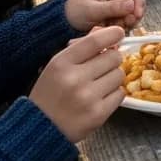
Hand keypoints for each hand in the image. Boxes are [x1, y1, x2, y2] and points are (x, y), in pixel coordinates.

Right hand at [29, 25, 126, 143]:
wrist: (40, 128)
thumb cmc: (50, 93)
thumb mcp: (57, 66)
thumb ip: (81, 48)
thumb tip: (107, 32)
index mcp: (62, 63)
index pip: (95, 40)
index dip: (112, 34)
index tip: (118, 33)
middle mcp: (75, 79)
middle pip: (113, 57)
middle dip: (111, 59)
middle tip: (102, 66)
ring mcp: (88, 97)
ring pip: (119, 75)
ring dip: (113, 77)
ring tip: (99, 84)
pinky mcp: (98, 114)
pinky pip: (120, 94)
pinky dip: (114, 94)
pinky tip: (100, 97)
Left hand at [65, 0, 144, 31]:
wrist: (66, 22)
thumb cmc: (75, 11)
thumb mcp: (92, 10)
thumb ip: (112, 7)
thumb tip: (132, 5)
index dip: (139, 0)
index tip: (137, 15)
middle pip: (138, 1)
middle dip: (134, 15)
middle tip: (125, 24)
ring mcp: (119, 4)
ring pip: (134, 13)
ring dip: (128, 22)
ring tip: (113, 27)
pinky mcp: (118, 15)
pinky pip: (128, 21)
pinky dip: (122, 27)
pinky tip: (111, 28)